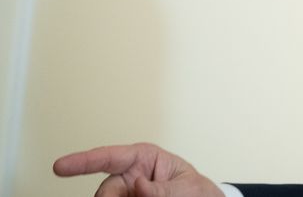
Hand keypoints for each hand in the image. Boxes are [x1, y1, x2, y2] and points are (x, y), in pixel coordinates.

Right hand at [53, 143, 223, 196]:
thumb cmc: (196, 190)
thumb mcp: (187, 187)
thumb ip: (163, 188)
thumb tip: (138, 185)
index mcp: (145, 158)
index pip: (110, 156)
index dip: (82, 161)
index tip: (59, 167)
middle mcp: (130, 176)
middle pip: (106, 191)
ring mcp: (126, 194)